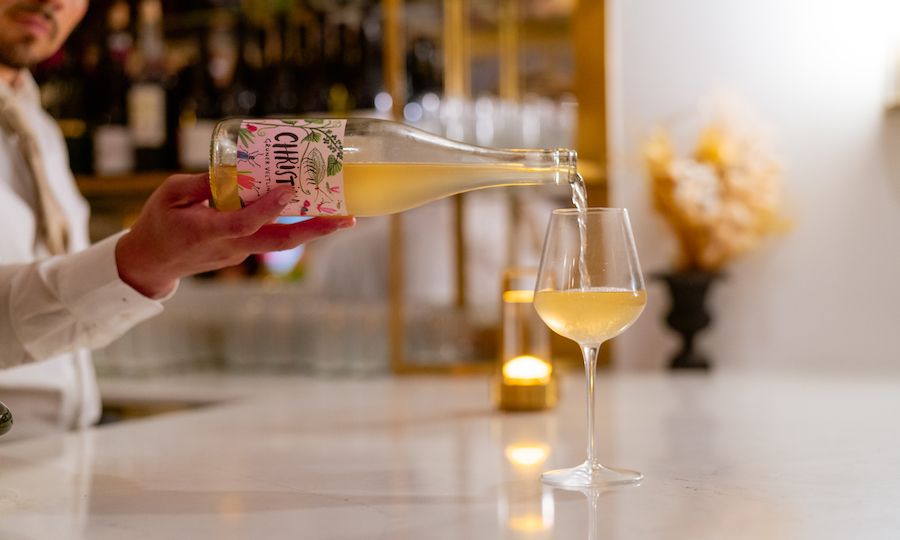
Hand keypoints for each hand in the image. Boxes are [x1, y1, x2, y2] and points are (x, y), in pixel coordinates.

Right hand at [115, 173, 354, 297]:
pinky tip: (309, 209)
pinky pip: (270, 237)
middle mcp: (231, 246)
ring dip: (312, 230)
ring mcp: (240, 252)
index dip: (269, 208)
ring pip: (281, 242)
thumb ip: (200, 183)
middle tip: (346, 220)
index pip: (246, 222)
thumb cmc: (158, 222)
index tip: (289, 191)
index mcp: (209, 231)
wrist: (152, 262)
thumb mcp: (169, 194)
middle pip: (280, 242)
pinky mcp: (243, 251)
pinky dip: (292, 225)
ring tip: (343, 216)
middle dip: (315, 231)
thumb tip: (230, 170)